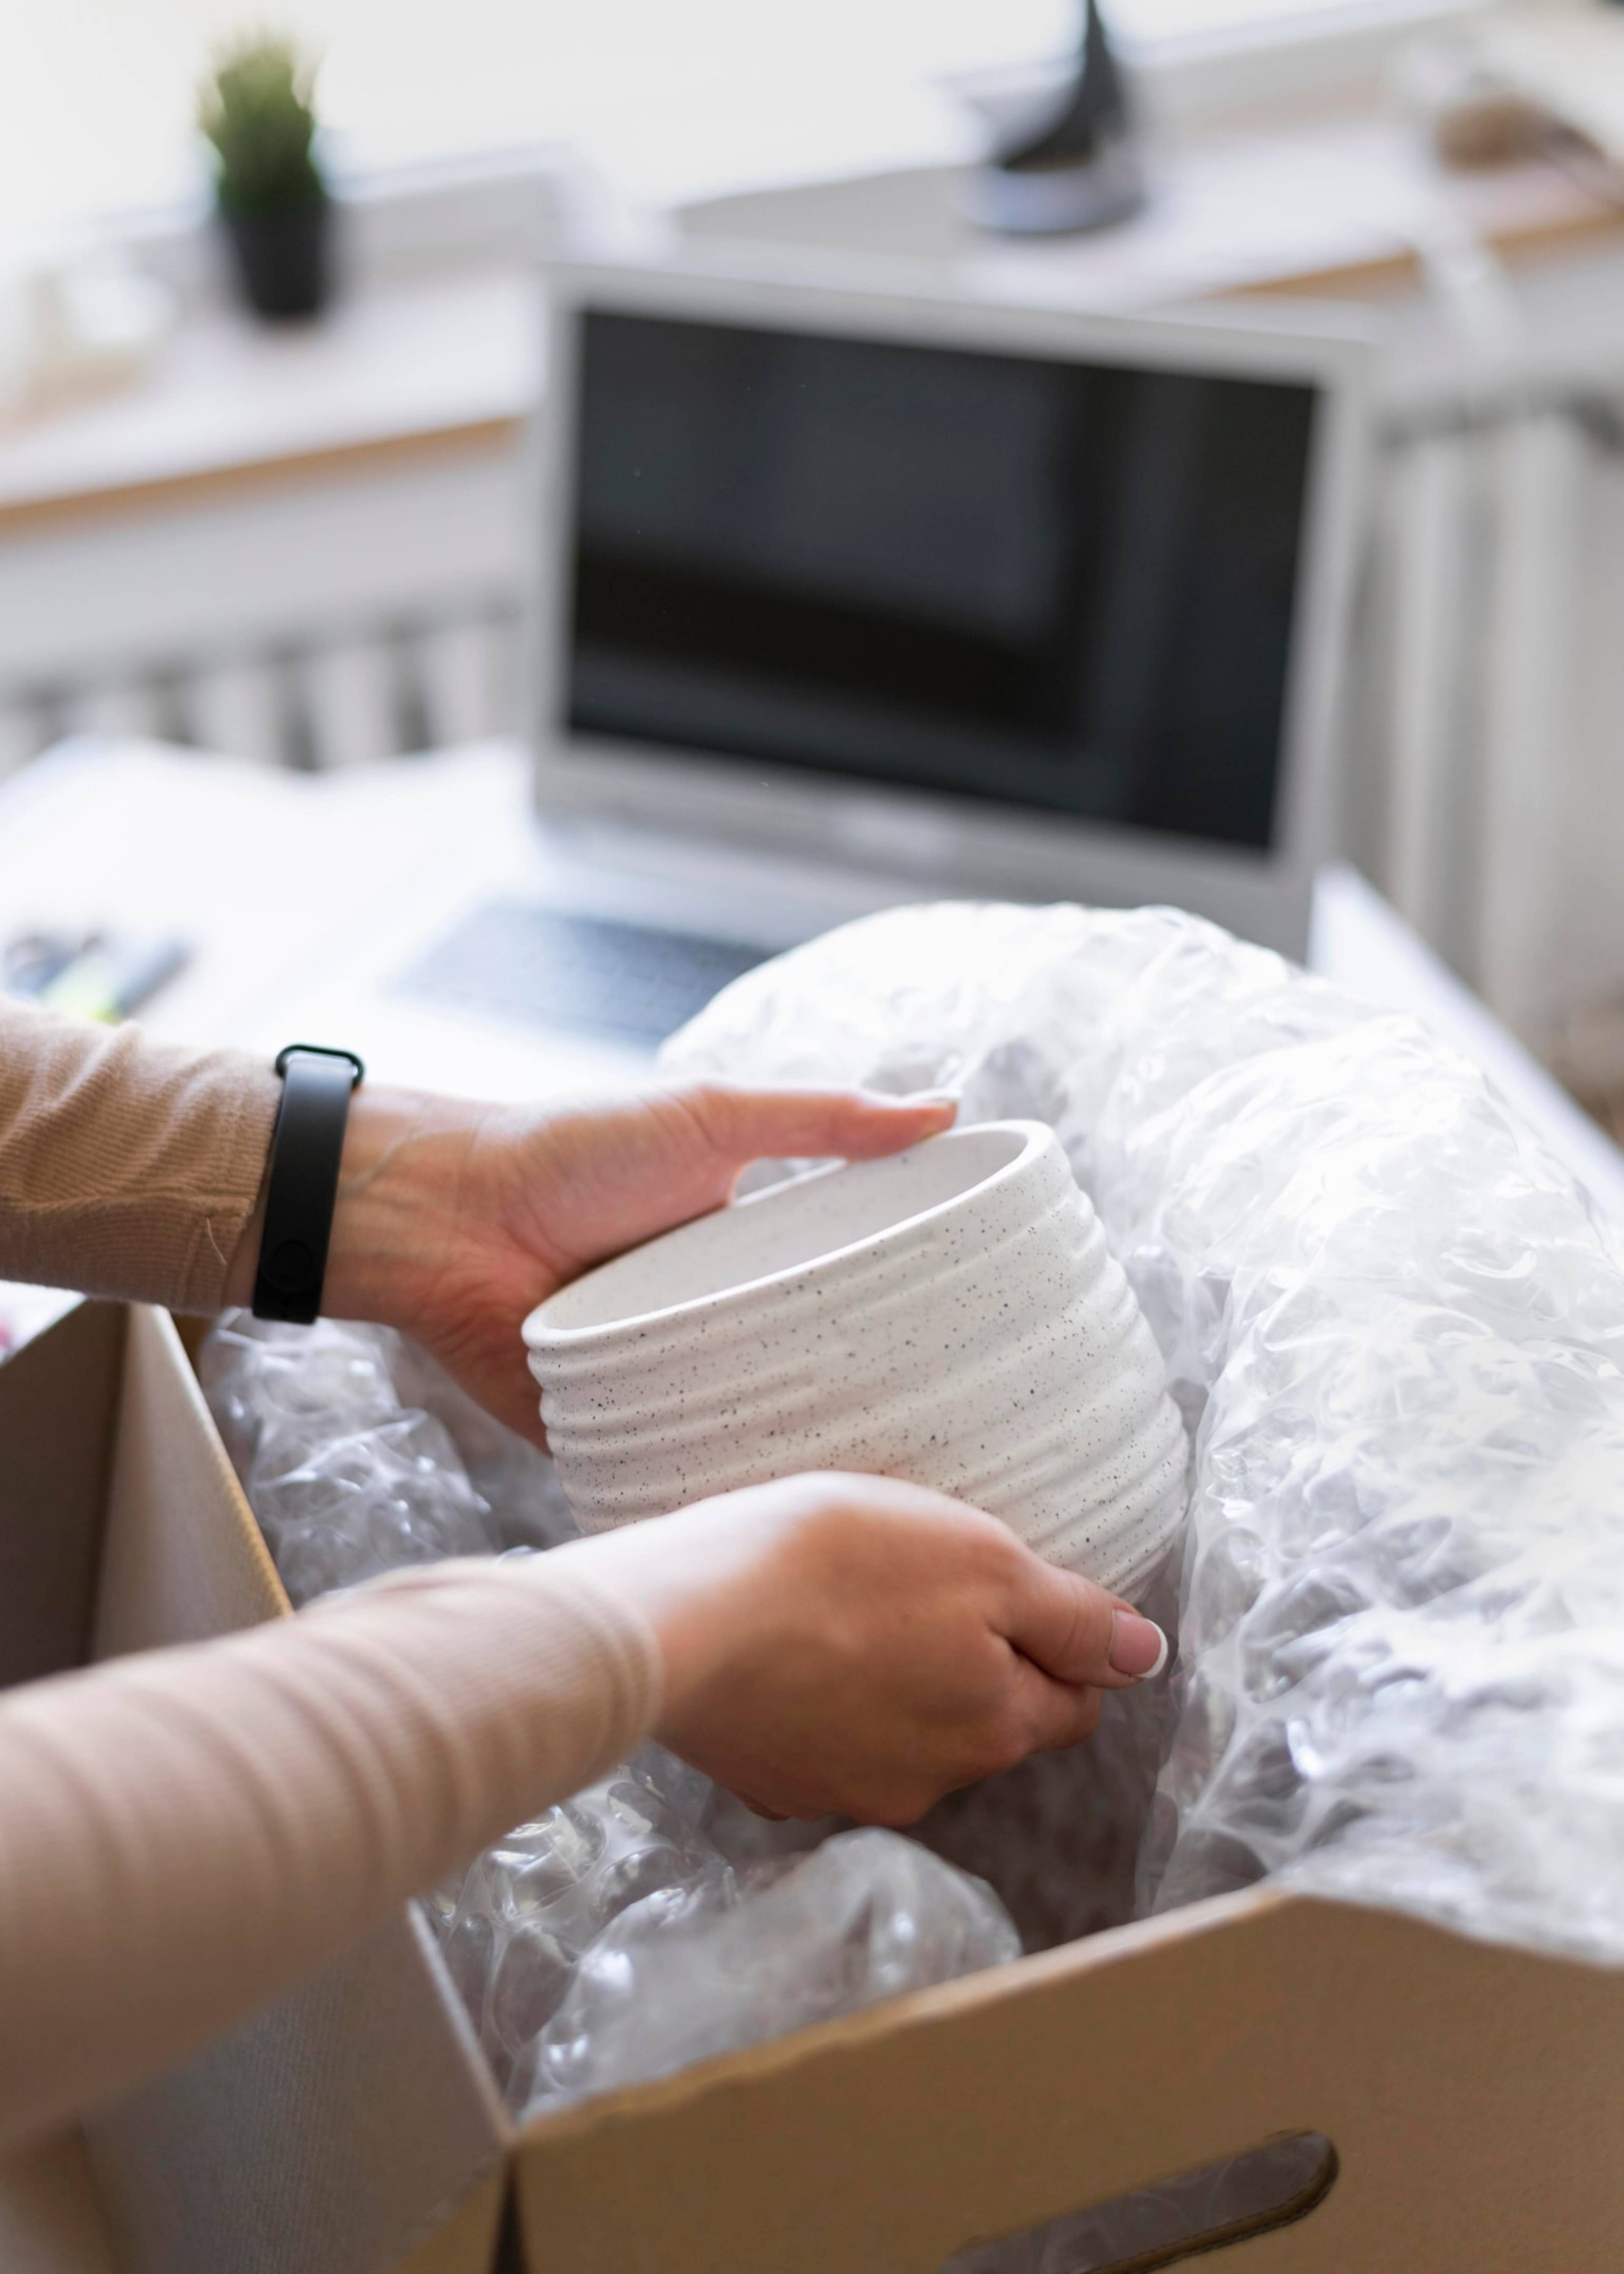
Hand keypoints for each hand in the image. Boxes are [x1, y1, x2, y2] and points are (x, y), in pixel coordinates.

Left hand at [229, 1079, 954, 1441]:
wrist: (442, 1216)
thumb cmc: (572, 1150)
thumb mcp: (711, 1116)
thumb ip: (823, 1117)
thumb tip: (945, 1106)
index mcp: (747, 1260)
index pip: (849, 1298)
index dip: (914, 1324)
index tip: (991, 1360)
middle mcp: (715, 1328)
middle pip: (813, 1380)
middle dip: (874, 1416)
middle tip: (961, 1455)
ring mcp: (667, 1389)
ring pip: (754, 1442)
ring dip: (802, 1466)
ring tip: (889, 1511)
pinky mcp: (611, 1440)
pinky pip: (675, 1484)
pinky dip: (712, 1504)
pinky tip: (778, 1538)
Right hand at [557, 1473, 1168, 1822]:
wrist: (678, 1622)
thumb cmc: (835, 1566)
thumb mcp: (982, 1560)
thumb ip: (1071, 1617)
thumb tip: (1146, 1654)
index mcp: (994, 1724)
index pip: (1068, 1701)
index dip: (1055, 1644)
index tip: (1008, 1592)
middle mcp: (930, 1780)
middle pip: (983, 1721)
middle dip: (970, 1664)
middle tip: (918, 1587)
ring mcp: (843, 1792)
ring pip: (900, 1736)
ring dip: (890, 1685)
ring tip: (843, 1610)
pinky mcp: (770, 1783)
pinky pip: (819, 1744)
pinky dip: (816, 1704)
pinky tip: (786, 1652)